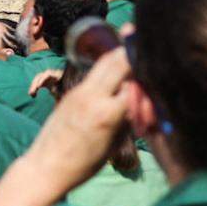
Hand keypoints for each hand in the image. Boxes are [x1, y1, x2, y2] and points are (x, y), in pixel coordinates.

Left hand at [34, 45, 145, 167]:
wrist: (47, 166)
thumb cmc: (85, 164)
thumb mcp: (115, 143)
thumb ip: (129, 117)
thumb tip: (143, 97)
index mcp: (107, 114)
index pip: (134, 81)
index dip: (148, 72)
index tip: (160, 65)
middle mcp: (93, 97)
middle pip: (118, 61)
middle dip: (134, 50)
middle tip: (147, 39)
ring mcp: (79, 91)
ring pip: (105, 62)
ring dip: (121, 52)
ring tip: (134, 41)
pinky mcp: (71, 91)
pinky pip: (95, 72)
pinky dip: (109, 65)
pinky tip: (119, 64)